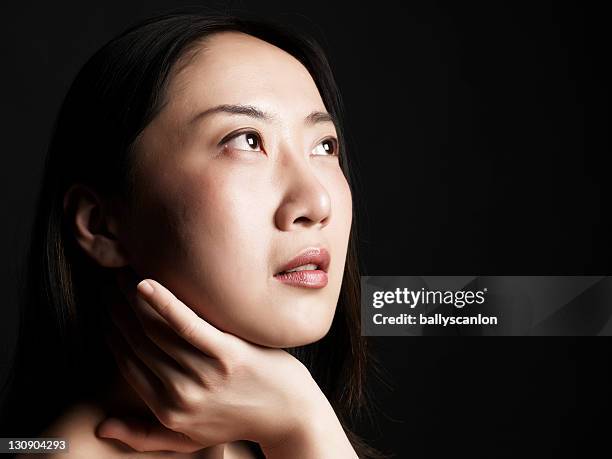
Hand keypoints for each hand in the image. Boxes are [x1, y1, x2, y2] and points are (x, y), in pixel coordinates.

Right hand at [97, 270, 334, 453]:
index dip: (113, 333)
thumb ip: (143, 435)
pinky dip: (164, 304)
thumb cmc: (238, 421)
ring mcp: (206, 374)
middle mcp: (181, 394)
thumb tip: (101, 427)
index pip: (128, 364)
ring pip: (156, 331)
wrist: (290, 416)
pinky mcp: (228, 354)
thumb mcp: (187, 440)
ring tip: (122, 275)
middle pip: (139, 343)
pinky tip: (145, 284)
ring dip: (132, 299)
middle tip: (109, 283)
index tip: (107, 309)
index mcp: (168, 411)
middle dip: (118, 310)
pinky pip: (188, 325)